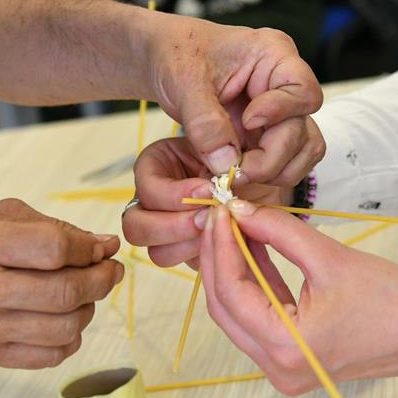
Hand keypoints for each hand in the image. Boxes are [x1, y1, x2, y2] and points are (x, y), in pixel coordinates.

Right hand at [0, 199, 122, 368]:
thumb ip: (49, 227)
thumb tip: (101, 246)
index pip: (56, 248)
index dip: (90, 247)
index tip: (103, 246)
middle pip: (67, 292)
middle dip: (102, 279)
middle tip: (110, 270)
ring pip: (66, 327)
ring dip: (90, 308)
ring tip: (86, 294)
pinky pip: (51, 355)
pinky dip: (71, 338)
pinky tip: (66, 319)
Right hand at [121, 137, 293, 268]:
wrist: (262, 167)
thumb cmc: (236, 146)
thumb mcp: (223, 133)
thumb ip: (214, 139)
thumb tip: (219, 169)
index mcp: (154, 166)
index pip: (148, 189)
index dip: (176, 194)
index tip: (208, 189)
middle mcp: (153, 201)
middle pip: (136, 227)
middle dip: (172, 227)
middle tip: (207, 218)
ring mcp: (169, 228)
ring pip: (158, 252)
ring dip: (188, 246)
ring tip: (219, 231)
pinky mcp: (191, 248)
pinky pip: (189, 264)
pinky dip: (208, 257)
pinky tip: (230, 241)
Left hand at [142, 12, 323, 183]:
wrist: (166, 62)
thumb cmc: (177, 55)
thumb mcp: (184, 82)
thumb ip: (204, 123)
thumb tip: (227, 164)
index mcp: (274, 54)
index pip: (303, 90)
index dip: (280, 111)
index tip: (247, 120)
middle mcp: (285, 84)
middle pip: (302, 129)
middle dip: (270, 157)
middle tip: (235, 171)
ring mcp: (281, 111)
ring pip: (304, 150)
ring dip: (275, 170)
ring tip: (237, 174)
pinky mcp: (269, 133)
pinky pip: (288, 162)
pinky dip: (269, 176)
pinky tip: (239, 174)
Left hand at [198, 200, 397, 393]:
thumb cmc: (389, 298)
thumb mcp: (331, 257)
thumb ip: (280, 231)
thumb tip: (239, 211)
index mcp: (286, 346)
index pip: (231, 292)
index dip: (220, 247)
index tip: (220, 210)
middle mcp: (276, 367)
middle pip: (225, 308)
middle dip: (217, 259)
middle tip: (219, 216)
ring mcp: (282, 369)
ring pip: (236, 315)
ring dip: (232, 272)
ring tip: (233, 228)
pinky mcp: (291, 360)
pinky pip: (258, 321)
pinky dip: (253, 287)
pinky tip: (252, 251)